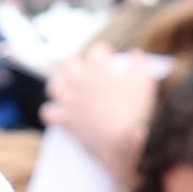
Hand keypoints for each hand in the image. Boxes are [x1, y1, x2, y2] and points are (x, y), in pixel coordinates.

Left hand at [44, 47, 163, 181]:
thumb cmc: (134, 111)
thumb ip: (140, 64)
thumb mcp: (145, 82)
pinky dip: (52, 112)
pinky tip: (59, 113)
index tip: (109, 58)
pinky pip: (48, 112)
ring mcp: (69, 99)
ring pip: (54, 84)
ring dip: (59, 84)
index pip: (97, 51)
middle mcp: (80, 80)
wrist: (121, 140)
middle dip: (76, 64)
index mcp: (99, 68)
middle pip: (69, 63)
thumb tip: (137, 54)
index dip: (104, 53)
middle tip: (84, 71)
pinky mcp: (64, 118)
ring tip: (67, 87)